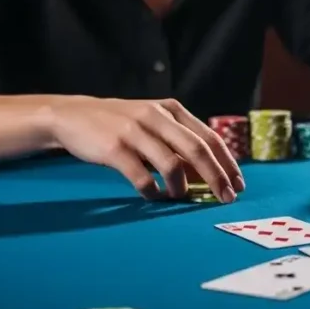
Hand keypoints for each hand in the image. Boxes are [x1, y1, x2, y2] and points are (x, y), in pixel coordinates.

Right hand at [47, 96, 244, 201]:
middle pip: (197, 149)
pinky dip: (151, 191)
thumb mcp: (152, 123)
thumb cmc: (120, 124)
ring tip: (182, 198)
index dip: (227, 163)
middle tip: (226, 198)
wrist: (71, 116)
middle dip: (217, 177)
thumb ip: (178, 141)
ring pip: (171, 164)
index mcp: (171, 110)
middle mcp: (156, 117)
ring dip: (182, 187)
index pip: (209, 137)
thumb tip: (209, 173)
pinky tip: (153, 196)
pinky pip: (141, 176)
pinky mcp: (114, 148)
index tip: (238, 184)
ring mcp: (135, 131)